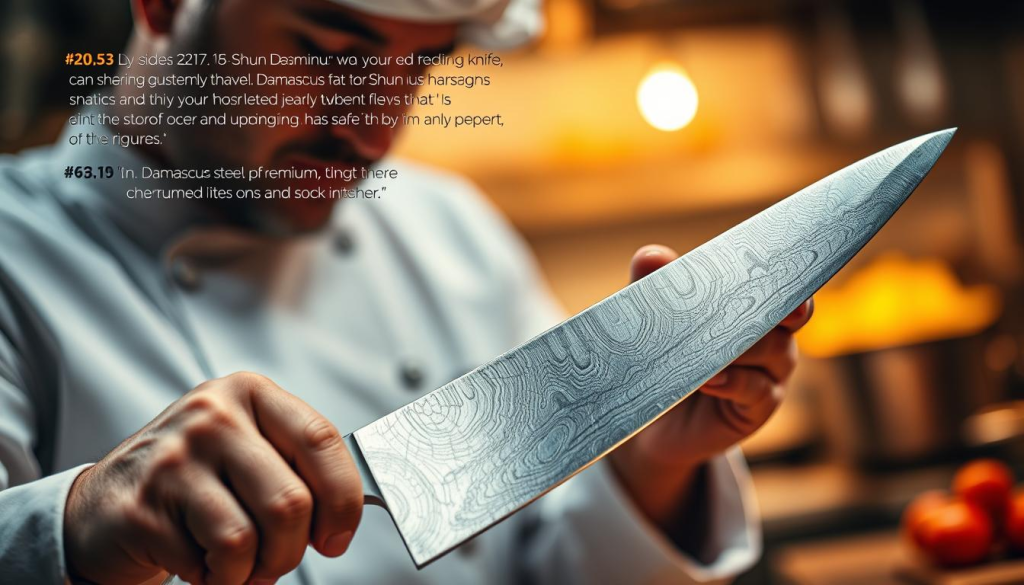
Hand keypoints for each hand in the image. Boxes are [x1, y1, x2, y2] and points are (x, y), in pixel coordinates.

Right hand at [64, 372, 362, 584]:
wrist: (106, 503)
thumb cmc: (196, 478)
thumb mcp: (248, 449)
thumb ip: (295, 465)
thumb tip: (344, 513)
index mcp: (251, 393)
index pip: (321, 440)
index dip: (343, 499)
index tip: (338, 536)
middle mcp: (214, 415)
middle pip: (291, 501)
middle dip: (291, 550)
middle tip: (277, 560)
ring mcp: (175, 458)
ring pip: (250, 537)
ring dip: (253, 571)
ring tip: (237, 564)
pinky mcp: (145, 506)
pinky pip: (210, 561)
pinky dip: (217, 578)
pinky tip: (200, 561)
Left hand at [609, 245, 812, 527]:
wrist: (654, 421)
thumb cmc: (663, 360)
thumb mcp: (655, 321)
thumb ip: (655, 287)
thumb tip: (650, 255)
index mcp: (753, 309)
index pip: (780, 287)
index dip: (784, 279)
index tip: (775, 270)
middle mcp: (772, 338)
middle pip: (782, 315)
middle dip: (761, 307)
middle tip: (740, 303)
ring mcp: (769, 375)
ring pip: (773, 350)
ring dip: (740, 344)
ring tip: (708, 346)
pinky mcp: (759, 408)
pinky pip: (757, 389)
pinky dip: (734, 380)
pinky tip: (710, 378)